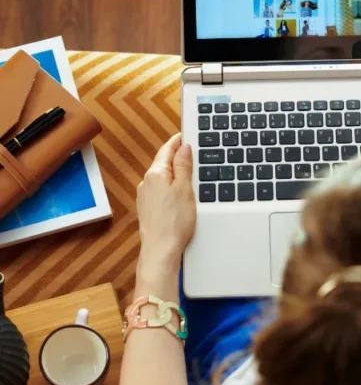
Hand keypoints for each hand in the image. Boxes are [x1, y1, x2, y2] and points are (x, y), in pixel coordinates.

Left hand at [136, 134, 195, 272]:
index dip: (178, 141)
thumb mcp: (185, 188)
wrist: (160, 250)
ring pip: (161, 177)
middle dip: (176, 156)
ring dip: (174, 171)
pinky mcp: (147, 208)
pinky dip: (170, 185)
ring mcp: (145, 196)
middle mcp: (146, 182)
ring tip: (190, 171)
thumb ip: (184, 165)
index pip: (167, 149)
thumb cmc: (175, 220)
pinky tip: (180, 192)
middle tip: (192, 150)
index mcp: (155, 173)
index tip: (187, 134)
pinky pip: (160, 190)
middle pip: (163, 162)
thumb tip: (184, 146)